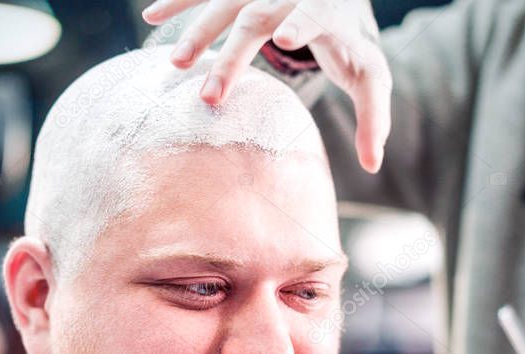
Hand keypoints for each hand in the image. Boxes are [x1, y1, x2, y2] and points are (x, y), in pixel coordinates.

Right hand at [142, 0, 390, 172]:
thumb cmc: (352, 44)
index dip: (301, 23)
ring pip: (227, 3)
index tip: (284, 38)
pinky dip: (179, 3)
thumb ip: (373, 119)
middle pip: (259, 16)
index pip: (316, 13)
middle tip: (210, 96)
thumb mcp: (371, 78)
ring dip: (200, 31)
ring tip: (176, 64)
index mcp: (328, 11)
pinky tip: (151, 18)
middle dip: (233, 55)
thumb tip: (373, 166)